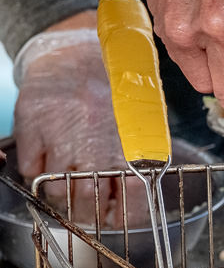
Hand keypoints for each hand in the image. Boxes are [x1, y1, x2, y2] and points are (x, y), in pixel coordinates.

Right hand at [13, 11, 144, 226]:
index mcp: (130, 141)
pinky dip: (39, 175)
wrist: (76, 49)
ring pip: (58, 190)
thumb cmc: (115, 84)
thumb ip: (145, 152)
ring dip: (64, 197)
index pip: (133, 197)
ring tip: (69, 187)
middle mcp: (95, 142)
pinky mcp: (32, 125)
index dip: (126, 216)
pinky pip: (32, 170)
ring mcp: (60, 135)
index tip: (119, 219)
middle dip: (90, 213)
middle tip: (89, 209)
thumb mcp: (143, 116)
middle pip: (88, 202)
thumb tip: (146, 189)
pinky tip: (49, 165)